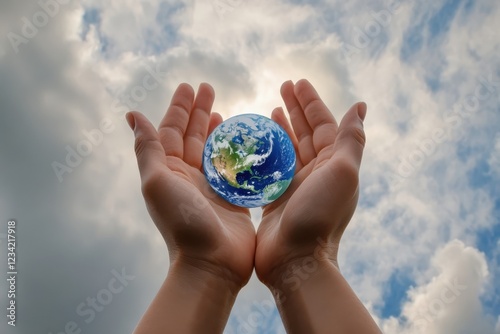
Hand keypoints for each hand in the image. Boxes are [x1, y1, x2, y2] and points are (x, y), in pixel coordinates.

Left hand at [127, 83, 254, 288]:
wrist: (211, 263)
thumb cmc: (181, 223)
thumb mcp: (157, 182)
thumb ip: (147, 148)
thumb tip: (132, 115)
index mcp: (168, 170)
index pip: (172, 131)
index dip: (180, 108)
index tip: (189, 87)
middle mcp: (187, 176)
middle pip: (193, 136)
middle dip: (199, 112)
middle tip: (208, 88)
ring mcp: (210, 187)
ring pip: (214, 150)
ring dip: (217, 129)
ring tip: (223, 111)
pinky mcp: (232, 197)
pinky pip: (234, 167)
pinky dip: (238, 152)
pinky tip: (244, 140)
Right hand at [255, 79, 366, 288]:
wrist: (296, 260)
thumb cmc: (321, 215)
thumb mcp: (343, 173)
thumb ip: (351, 139)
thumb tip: (360, 106)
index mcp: (333, 164)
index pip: (323, 125)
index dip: (311, 102)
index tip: (297, 83)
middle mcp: (316, 172)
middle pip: (305, 132)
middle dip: (296, 108)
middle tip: (282, 86)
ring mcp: (296, 185)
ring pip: (288, 148)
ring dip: (281, 127)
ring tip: (271, 109)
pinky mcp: (276, 198)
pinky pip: (271, 168)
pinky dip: (265, 152)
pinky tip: (256, 142)